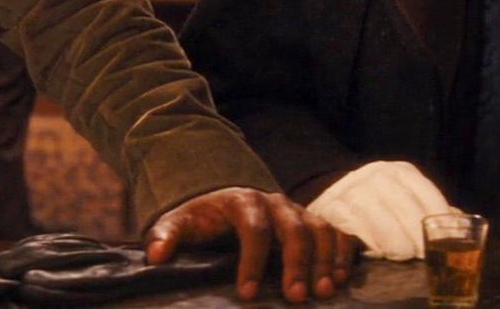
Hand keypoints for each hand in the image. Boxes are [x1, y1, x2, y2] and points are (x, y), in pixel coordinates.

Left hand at [145, 186, 354, 302]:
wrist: (226, 201)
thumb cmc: (204, 218)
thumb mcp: (181, 222)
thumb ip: (166, 235)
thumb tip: (155, 256)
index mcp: (243, 201)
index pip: (253, 228)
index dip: (252, 261)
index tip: (247, 293)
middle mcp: (277, 203)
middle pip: (294, 228)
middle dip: (297, 263)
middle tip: (295, 297)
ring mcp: (299, 212)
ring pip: (320, 230)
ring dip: (325, 261)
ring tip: (324, 292)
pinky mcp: (315, 223)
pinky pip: (338, 233)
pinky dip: (344, 253)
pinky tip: (342, 279)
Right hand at [305, 161, 450, 259]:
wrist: (335, 189)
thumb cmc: (380, 200)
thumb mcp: (406, 196)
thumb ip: (430, 210)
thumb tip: (461, 225)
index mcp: (401, 172)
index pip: (425, 193)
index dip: (437, 218)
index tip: (445, 240)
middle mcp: (378, 176)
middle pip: (403, 205)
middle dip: (415, 233)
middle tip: (422, 254)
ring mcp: (354, 189)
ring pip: (376, 214)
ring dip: (391, 238)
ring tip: (401, 254)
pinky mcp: (333, 205)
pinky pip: (351, 222)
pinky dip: (365, 238)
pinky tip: (375, 250)